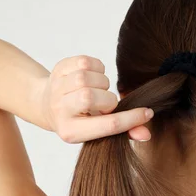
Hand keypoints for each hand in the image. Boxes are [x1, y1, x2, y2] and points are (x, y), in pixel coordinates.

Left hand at [37, 55, 153, 142]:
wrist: (47, 104)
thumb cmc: (80, 119)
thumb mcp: (98, 130)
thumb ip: (123, 131)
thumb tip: (146, 133)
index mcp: (71, 132)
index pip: (108, 125)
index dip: (132, 119)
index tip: (147, 112)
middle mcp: (59, 110)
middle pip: (92, 98)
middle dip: (109, 99)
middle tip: (106, 104)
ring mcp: (56, 88)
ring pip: (86, 78)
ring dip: (102, 82)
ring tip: (99, 90)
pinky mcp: (58, 69)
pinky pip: (84, 62)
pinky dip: (96, 67)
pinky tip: (92, 76)